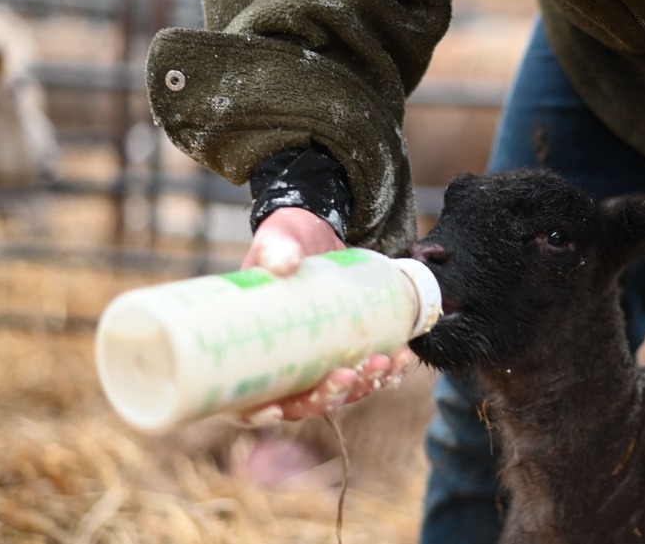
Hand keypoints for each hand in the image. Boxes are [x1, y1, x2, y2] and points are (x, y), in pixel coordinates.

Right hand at [233, 208, 413, 424]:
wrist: (319, 230)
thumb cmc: (285, 240)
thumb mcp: (277, 239)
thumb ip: (276, 247)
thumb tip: (284, 262)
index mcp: (249, 349)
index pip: (243, 400)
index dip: (256, 415)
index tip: (277, 410)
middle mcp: (282, 365)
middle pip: (299, 404)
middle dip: (328, 397)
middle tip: (350, 373)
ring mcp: (316, 362)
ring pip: (338, 394)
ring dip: (364, 385)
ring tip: (386, 361)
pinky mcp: (344, 351)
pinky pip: (365, 373)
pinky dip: (385, 372)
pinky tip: (401, 357)